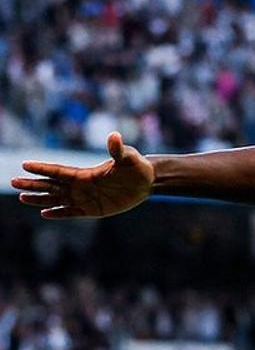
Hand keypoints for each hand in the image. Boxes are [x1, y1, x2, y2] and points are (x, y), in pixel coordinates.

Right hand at [11, 132, 154, 218]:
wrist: (147, 182)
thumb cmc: (137, 167)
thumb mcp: (128, 158)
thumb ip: (118, 150)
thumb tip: (114, 136)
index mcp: (85, 174)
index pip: (59, 171)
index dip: (43, 168)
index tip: (25, 165)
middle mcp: (80, 186)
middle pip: (51, 185)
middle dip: (33, 184)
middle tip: (13, 181)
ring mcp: (85, 198)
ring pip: (56, 199)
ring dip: (40, 199)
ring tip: (22, 198)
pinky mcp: (92, 210)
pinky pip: (71, 212)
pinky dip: (58, 214)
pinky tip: (44, 214)